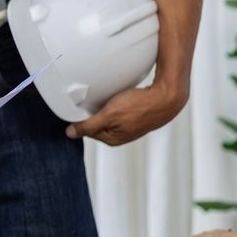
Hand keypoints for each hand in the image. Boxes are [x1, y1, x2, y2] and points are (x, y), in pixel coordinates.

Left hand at [65, 83, 187, 145]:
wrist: (167, 97)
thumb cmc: (139, 106)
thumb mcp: (108, 115)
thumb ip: (88, 125)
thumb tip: (70, 134)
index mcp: (112, 139)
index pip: (87, 130)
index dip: (81, 118)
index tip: (78, 106)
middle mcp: (120, 136)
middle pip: (97, 123)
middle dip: (93, 112)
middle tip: (92, 100)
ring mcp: (129, 127)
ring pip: (108, 116)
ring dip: (105, 107)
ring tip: (107, 97)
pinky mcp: (137, 116)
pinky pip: (119, 110)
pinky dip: (115, 104)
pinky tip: (118, 97)